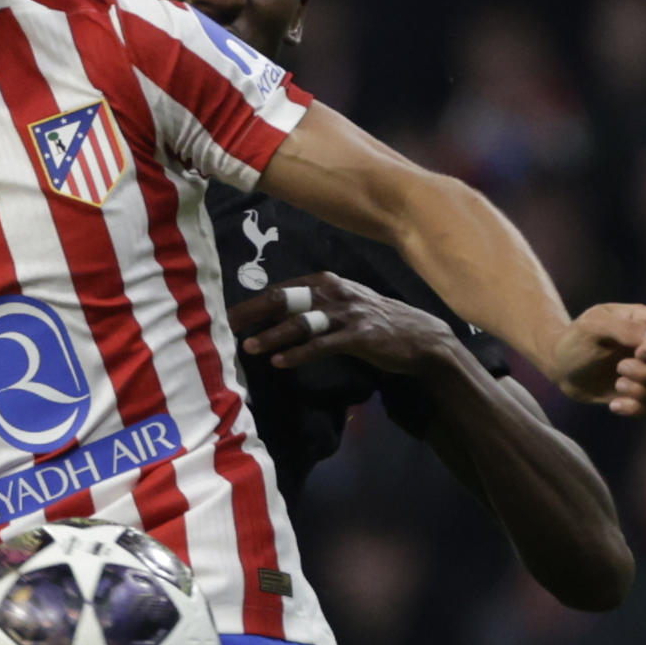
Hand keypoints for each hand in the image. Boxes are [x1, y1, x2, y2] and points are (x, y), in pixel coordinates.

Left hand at [229, 273, 457, 374]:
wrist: (419, 336)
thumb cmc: (375, 321)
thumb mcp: (342, 304)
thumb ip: (312, 305)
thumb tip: (275, 314)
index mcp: (326, 282)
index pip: (280, 289)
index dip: (252, 302)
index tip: (227, 315)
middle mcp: (334, 292)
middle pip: (284, 300)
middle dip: (252, 313)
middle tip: (226, 326)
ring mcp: (347, 314)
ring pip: (300, 322)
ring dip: (272, 335)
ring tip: (248, 347)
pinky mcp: (359, 336)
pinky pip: (322, 345)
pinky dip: (299, 354)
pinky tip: (280, 362)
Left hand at [547, 303, 645, 415]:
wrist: (559, 364)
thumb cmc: (575, 339)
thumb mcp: (594, 326)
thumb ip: (626, 328)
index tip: (640, 352)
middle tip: (620, 369)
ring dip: (644, 391)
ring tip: (617, 384)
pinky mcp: (642, 393)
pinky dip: (638, 408)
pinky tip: (614, 405)